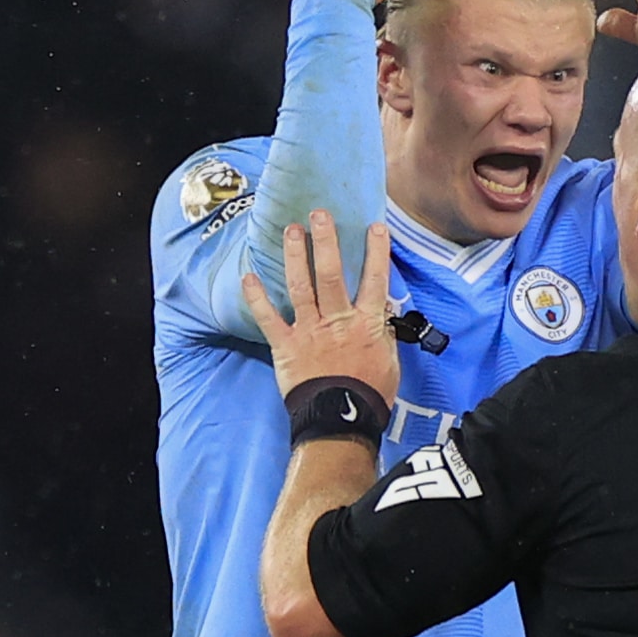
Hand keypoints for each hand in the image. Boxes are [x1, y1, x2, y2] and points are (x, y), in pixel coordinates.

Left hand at [242, 212, 400, 405]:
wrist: (341, 422)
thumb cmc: (369, 394)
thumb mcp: (390, 361)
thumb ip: (382, 332)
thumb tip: (381, 309)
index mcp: (366, 324)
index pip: (375, 280)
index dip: (376, 252)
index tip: (374, 227)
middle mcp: (337, 320)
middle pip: (331, 274)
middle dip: (326, 241)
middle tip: (319, 214)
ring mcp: (309, 331)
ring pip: (301, 286)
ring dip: (295, 256)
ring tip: (291, 230)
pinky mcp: (287, 346)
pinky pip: (269, 318)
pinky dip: (257, 298)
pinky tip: (248, 277)